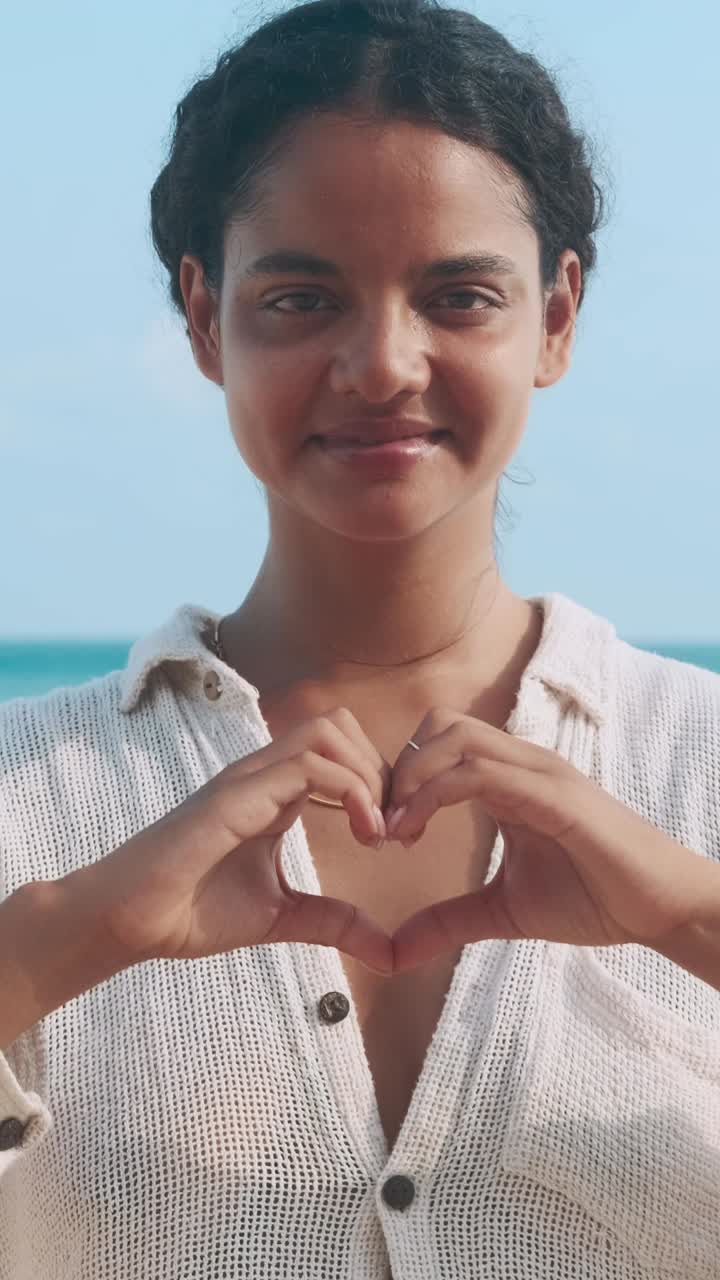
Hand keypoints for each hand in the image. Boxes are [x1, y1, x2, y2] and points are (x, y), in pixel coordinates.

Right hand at [86, 710, 392, 972]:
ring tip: (376, 831)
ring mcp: (250, 777)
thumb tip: (388, 952)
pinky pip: (308, 763)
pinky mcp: (238, 794)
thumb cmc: (193, 911)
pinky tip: (361, 834)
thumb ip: (334, 923)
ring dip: (368, 775)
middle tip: (393, 830)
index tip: (395, 836)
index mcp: (276, 791)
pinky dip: (351, 790)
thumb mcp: (283, 918)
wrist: (130, 920)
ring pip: (329, 730)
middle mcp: (265, 773)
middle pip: (342, 724)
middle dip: (382, 770)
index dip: (380, 782)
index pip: (342, 749)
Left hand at [384, 708, 718, 972]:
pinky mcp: (553, 794)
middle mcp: (522, 763)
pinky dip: (434, 794)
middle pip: (439, 725)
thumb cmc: (594, 898)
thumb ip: (450, 920)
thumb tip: (396, 952)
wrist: (660, 908)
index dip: (400, 778)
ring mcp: (538, 773)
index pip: (439, 743)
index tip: (382, 830)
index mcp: (510, 779)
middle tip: (382, 827)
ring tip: (396, 831)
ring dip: (410, 779)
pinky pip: (480, 773)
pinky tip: (415, 833)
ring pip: (454, 738)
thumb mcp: (504, 911)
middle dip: (398, 770)